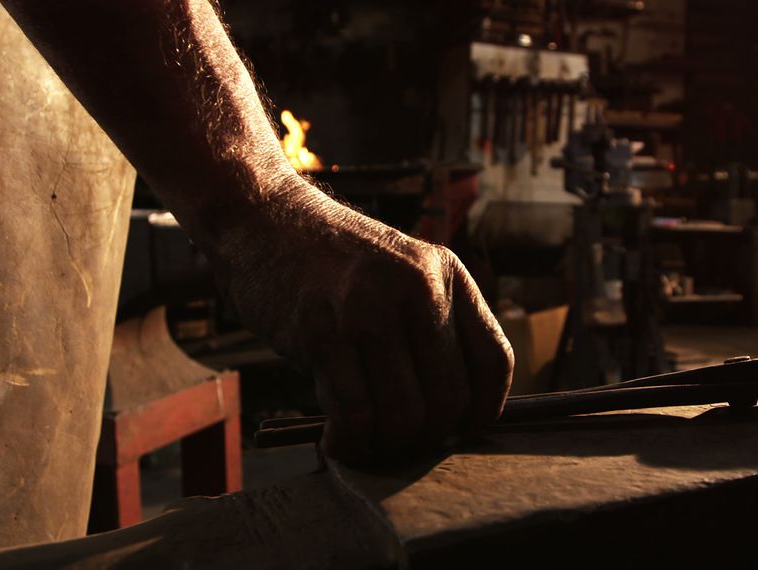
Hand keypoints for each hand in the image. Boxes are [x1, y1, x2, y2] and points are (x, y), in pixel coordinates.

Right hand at [217, 185, 513, 464]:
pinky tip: (337, 441)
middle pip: (450, 400)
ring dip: (385, 447)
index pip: (494, 360)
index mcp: (447, 273)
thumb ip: (433, 324)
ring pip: (404, 416)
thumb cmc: (333, 264)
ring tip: (366, 443)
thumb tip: (456, 413)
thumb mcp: (402, 271)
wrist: (263, 222)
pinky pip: (355, 416)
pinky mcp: (322, 333)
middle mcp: (418, 288)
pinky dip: (349, 444)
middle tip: (400, 443)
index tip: (462, 433)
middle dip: (427, 439)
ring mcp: (370, 309)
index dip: (483, 412)